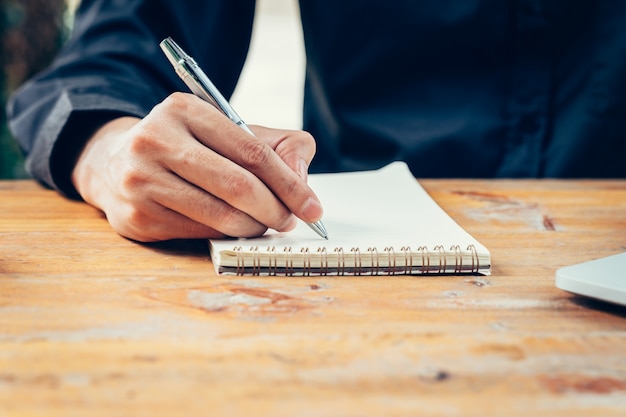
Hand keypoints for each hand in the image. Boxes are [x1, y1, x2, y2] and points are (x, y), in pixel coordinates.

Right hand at [71, 92, 322, 241]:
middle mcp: (156, 141)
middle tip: (290, 221)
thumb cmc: (188, 147)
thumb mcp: (230, 130)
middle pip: (238, 186)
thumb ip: (280, 146)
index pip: (252, 152)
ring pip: (221, 216)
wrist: (116, 163)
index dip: (290, 184)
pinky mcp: (137, 218)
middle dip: (276, 209)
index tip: (313, 207)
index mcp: (184, 110)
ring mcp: (141, 182)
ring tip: (264, 223)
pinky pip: (200, 234)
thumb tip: (301, 180)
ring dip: (255, 226)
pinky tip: (233, 227)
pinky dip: (227, 235)